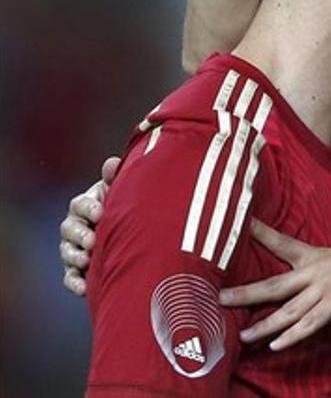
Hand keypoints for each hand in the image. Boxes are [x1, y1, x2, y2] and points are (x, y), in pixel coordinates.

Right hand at [61, 156, 120, 295]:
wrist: (140, 234)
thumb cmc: (132, 207)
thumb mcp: (126, 192)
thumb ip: (118, 179)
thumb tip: (111, 163)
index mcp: (89, 204)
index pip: (80, 204)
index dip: (88, 208)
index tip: (100, 213)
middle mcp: (78, 226)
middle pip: (69, 228)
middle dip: (79, 234)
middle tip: (92, 240)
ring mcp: (77, 249)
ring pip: (68, 252)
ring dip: (74, 257)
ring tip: (86, 261)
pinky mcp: (79, 271)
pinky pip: (71, 277)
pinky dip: (75, 283)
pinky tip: (84, 289)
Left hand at [220, 220, 330, 349]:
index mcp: (320, 256)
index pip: (284, 242)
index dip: (262, 234)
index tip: (242, 225)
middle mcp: (317, 270)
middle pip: (273, 283)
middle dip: (245, 292)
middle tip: (219, 298)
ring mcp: (326, 286)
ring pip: (286, 309)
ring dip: (263, 324)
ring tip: (243, 335)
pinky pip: (310, 323)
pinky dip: (292, 335)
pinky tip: (277, 344)